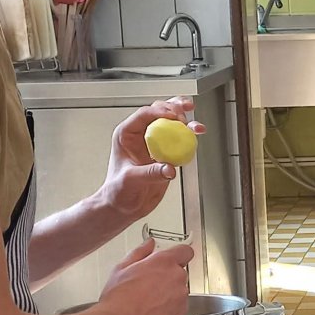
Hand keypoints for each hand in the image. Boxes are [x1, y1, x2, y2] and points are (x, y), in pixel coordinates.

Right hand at [95, 239, 195, 314]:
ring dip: (168, 291)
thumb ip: (140, 252)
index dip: (178, 254)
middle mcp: (176, 277)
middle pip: (179, 271)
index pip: (185, 251)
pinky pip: (178, 304)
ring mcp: (180, 295)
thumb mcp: (122, 267)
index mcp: (164, 262)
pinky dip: (169, 306)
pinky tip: (152, 308)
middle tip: (149, 282)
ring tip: (148, 298)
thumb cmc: (118, 299)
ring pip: (179, 289)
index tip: (173, 257)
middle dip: (167, 275)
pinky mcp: (180, 312)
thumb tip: (148, 245)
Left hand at [98, 98, 200, 221]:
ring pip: (172, 122)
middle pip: (160, 112)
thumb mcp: (130, 180)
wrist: (124, 206)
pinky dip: (190, 136)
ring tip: (196, 126)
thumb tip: (168, 168)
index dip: (160, 112)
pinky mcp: (166, 153)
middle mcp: (141, 135)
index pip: (144, 115)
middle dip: (175, 109)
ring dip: (186, 120)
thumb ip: (150, 173)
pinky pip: (180, 140)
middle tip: (185, 117)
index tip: (173, 116)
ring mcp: (155, 143)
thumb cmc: (117, 191)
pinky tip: (197, 134)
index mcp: (127, 134)